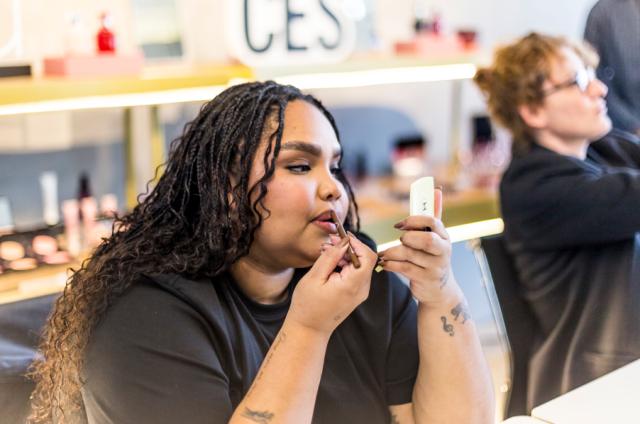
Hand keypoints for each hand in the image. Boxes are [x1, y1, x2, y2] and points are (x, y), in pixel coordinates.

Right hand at [287, 234, 376, 335]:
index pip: (367, 256)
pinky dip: (345, 265)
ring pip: (360, 265)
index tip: (341, 236)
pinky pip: (356, 274)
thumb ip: (331, 257)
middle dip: (349, 247)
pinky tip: (330, 265)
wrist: (309, 329)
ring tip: (326, 253)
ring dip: (345, 256)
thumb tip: (344, 241)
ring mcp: (360, 293)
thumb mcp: (315, 277)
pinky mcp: (355, 294)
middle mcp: (362, 289)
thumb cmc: (307, 305)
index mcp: (353, 285)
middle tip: (330, 242)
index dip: (357, 243)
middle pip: (365, 259)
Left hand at [378, 189, 460, 306]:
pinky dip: (391, 264)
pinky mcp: (426, 279)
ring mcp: (436, 266)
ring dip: (392, 252)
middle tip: (399, 240)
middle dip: (407, 238)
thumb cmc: (432, 257)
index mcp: (444, 236)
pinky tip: (385, 263)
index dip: (414, 220)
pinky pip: (404, 268)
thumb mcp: (435, 237)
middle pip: (425, 239)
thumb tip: (436, 190)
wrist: (439, 289)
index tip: (400, 225)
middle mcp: (443, 250)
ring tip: (384, 254)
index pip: (433, 221)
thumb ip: (433, 214)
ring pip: (410, 254)